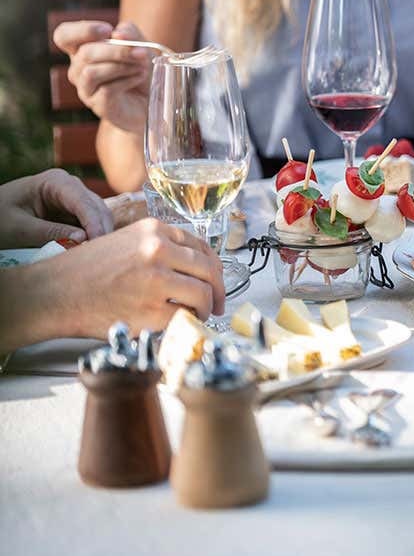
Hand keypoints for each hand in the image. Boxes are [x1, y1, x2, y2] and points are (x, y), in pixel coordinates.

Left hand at [0, 169, 112, 245]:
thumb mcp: (19, 229)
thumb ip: (50, 233)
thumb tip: (83, 239)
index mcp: (55, 182)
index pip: (83, 202)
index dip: (93, 222)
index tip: (97, 242)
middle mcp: (70, 186)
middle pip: (97, 208)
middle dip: (101, 230)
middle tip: (101, 255)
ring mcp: (74, 198)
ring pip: (99, 216)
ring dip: (99, 234)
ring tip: (97, 256)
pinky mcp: (74, 211)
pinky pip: (90, 224)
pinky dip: (92, 236)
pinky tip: (91, 250)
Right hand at [40, 218, 225, 337]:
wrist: (53, 293)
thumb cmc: (85, 270)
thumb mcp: (126, 242)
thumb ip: (161, 248)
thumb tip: (194, 268)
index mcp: (154, 230)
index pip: (202, 248)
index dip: (214, 269)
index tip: (215, 282)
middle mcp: (158, 251)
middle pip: (209, 272)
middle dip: (218, 292)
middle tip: (215, 306)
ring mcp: (156, 280)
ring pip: (202, 295)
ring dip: (203, 310)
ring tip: (195, 316)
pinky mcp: (150, 310)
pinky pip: (183, 318)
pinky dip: (185, 324)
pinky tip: (178, 325)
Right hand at [55, 20, 151, 132]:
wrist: (154, 100)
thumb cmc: (142, 69)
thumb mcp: (139, 45)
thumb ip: (130, 34)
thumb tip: (118, 33)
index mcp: (82, 49)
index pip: (64, 35)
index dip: (82, 30)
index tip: (108, 30)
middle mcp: (78, 68)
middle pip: (84, 53)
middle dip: (116, 50)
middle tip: (141, 53)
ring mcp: (86, 88)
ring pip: (91, 72)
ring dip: (121, 67)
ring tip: (141, 68)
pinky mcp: (98, 105)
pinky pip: (106, 90)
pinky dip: (127, 80)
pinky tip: (138, 78)